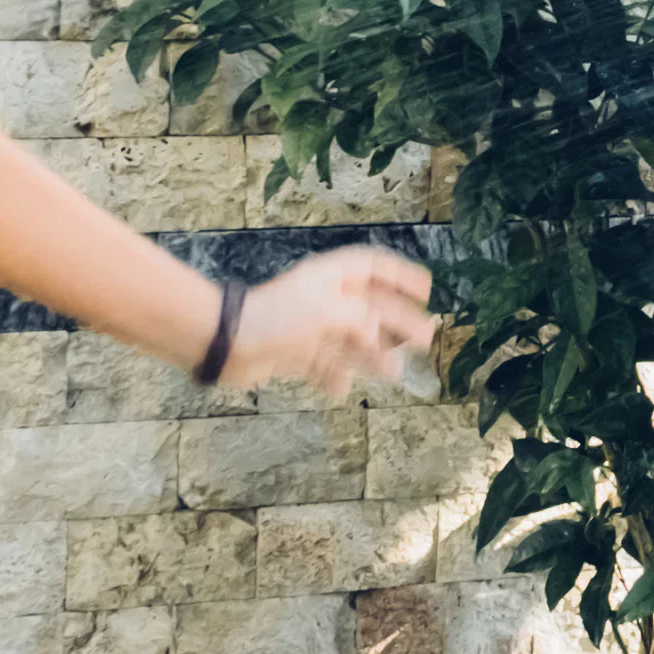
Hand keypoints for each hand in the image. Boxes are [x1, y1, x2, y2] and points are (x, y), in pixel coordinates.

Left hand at [222, 244, 437, 394]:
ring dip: (373, 356)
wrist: (227, 343)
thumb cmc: (277, 317)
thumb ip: (361, 319)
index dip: (401, 275)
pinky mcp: (296, 352)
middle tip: (425, 338)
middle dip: (397, 323)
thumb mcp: (327, 311)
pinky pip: (324, 364)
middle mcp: (323, 299)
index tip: (426, 289)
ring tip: (394, 373)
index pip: (373, 267)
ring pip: (351, 340)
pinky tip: (342, 386)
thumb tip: (377, 333)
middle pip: (370, 307)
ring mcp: (310, 326)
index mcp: (331, 278)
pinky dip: (334, 375)